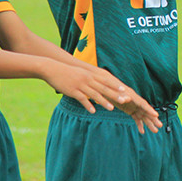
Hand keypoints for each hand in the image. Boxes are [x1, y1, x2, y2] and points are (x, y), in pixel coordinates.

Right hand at [43, 63, 160, 133]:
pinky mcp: (73, 91)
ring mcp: (81, 85)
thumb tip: (101, 86)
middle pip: (105, 88)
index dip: (118, 88)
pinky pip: (82, 99)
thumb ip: (93, 80)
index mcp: (93, 75)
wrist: (53, 68)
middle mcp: (90, 79)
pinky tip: (93, 111)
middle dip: (116, 95)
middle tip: (126, 101)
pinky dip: (88, 105)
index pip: (109, 82)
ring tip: (112, 108)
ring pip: (95, 94)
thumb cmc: (70, 73)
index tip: (128, 93)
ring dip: (104, 102)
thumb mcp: (84, 75)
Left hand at [105, 78, 162, 134]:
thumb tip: (127, 99)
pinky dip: (139, 125)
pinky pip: (137, 119)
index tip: (156, 115)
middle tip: (160, 125)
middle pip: (146, 112)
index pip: (144, 105)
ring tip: (155, 131)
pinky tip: (142, 131)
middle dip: (153, 119)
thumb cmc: (112, 90)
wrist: (108, 88)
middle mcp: (137, 103)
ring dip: (149, 124)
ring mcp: (134, 107)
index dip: (150, 110)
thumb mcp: (116, 93)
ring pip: (143, 117)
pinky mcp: (131, 110)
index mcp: (134, 98)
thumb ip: (122, 96)